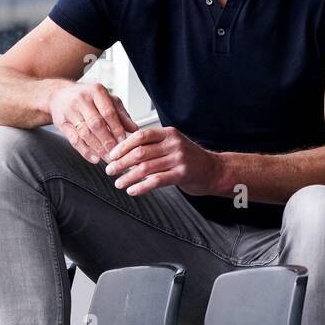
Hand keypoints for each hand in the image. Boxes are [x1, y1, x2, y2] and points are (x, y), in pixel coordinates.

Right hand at [49, 82, 139, 163]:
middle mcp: (82, 100)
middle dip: (108, 141)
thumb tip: (135, 129)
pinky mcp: (61, 123)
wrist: (59, 95)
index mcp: (96, 91)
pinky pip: (73, 139)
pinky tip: (94, 158)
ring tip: (108, 158)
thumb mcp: (106, 100)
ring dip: (97, 148)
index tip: (125, 142)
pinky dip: (85, 151)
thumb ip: (121, 114)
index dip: (117, 129)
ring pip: (85, 133)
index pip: (108, 112)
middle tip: (117, 154)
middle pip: (96, 123)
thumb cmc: (87, 98)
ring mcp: (70, 111)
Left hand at [103, 125, 226, 196]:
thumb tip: (125, 150)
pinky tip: (132, 190)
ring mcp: (179, 159)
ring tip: (118, 183)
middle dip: (121, 162)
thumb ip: (154, 144)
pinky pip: (156, 181)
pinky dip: (141, 187)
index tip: (112, 154)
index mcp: (169, 134)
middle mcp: (174, 144)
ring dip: (127, 177)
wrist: (214, 170)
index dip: (123, 145)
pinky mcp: (182, 174)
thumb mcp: (174, 144)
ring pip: (145, 168)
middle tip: (110, 170)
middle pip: (140, 152)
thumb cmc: (190, 159)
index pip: (141, 136)